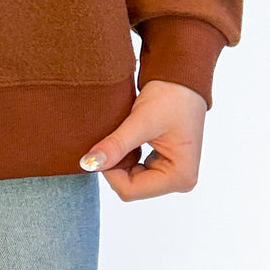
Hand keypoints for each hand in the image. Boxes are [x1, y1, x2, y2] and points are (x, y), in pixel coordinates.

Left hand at [79, 79, 206, 200]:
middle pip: (131, 187)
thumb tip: (88, 164)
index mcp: (180, 176)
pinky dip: (128, 156)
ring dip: (121, 159)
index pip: (130, 190)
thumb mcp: (140, 121)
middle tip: (113, 137)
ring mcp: (174, 175)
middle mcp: (180, 181)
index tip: (102, 146)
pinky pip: (138, 171)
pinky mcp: (167, 166)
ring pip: (132, 180)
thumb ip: (115, 145)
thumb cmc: (169, 97)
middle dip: (116, 165)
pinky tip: (129, 138)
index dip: (109, 170)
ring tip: (124, 134)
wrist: (181, 79)